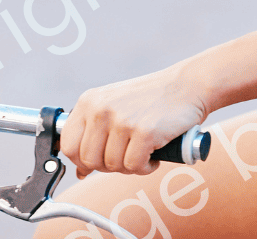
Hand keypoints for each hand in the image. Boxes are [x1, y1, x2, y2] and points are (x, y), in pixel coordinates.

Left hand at [59, 63, 211, 178]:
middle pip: (89, 160)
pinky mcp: (144, 131)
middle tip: (126, 156)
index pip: (68, 144)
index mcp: (89, 101)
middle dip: (108, 166)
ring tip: (143, 151)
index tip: (98, 160)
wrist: (187, 85)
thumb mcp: (114, 107)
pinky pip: (134, 166)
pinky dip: (146, 167)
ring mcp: (122, 120)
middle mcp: (101, 109)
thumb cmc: (152, 99)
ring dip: (130, 166)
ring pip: (112, 166)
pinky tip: (153, 154)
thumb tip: (80, 171)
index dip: (81, 160)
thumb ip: (94, 135)